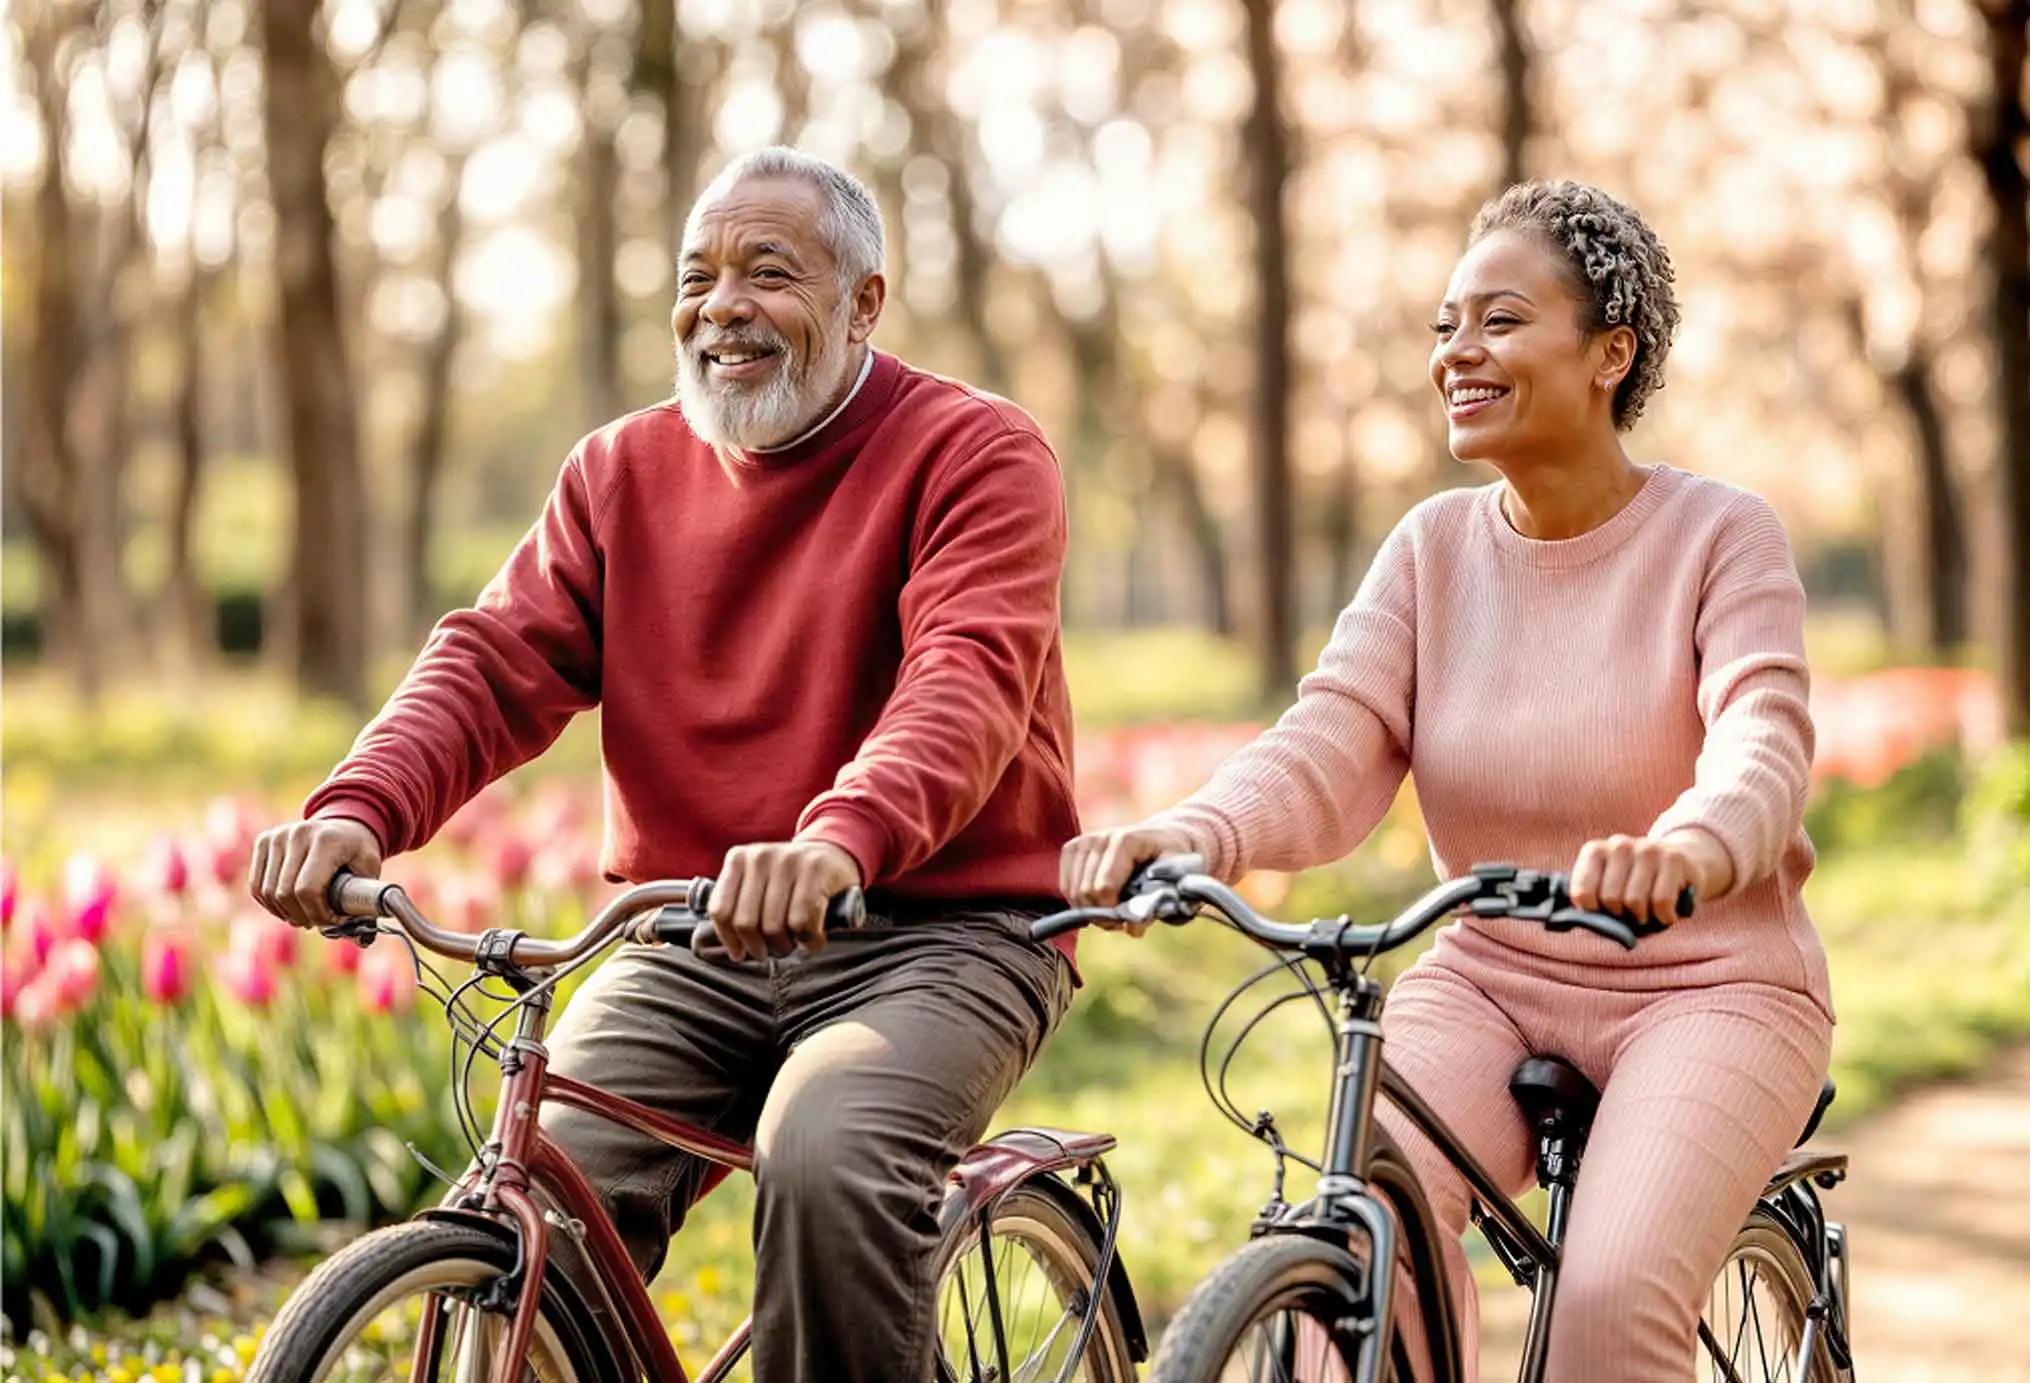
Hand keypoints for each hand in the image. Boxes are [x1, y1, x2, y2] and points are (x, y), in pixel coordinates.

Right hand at [250, 816, 383, 929]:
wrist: (344, 826)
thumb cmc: (357, 853)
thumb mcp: (369, 871)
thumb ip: (363, 901)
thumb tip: (359, 939)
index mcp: (327, 840)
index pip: (307, 889)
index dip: (317, 914)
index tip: (332, 921)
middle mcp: (298, 833)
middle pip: (285, 893)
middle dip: (302, 916)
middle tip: (317, 922)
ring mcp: (277, 836)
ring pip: (267, 892)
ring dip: (285, 913)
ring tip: (304, 916)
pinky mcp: (264, 841)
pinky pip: (256, 885)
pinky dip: (270, 904)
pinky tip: (288, 908)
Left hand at [708, 841, 861, 961]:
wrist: (832, 855)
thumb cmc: (790, 881)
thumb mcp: (757, 882)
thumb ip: (738, 905)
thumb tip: (733, 949)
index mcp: (738, 859)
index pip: (720, 910)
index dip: (729, 939)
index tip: (740, 953)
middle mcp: (760, 856)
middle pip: (746, 923)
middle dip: (760, 947)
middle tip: (773, 950)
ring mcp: (789, 860)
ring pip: (774, 926)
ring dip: (785, 945)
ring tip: (794, 942)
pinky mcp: (816, 870)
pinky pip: (803, 922)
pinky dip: (810, 940)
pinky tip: (814, 937)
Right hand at [1059, 824, 1196, 933]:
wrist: (1160, 839)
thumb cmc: (1170, 861)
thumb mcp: (1175, 879)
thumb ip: (1158, 903)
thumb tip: (1132, 929)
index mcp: (1126, 840)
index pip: (1104, 886)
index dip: (1112, 911)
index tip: (1127, 920)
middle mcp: (1101, 837)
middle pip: (1086, 891)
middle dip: (1101, 913)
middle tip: (1119, 920)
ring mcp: (1084, 840)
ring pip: (1072, 890)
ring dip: (1089, 909)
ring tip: (1110, 910)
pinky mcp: (1073, 848)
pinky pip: (1064, 885)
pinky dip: (1078, 900)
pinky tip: (1097, 901)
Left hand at [1568, 829, 1731, 924]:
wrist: (1685, 862)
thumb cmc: (1639, 889)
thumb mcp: (1611, 892)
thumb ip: (1595, 907)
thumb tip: (1592, 924)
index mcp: (1595, 852)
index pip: (1582, 893)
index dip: (1594, 913)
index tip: (1604, 913)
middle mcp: (1619, 845)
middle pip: (1610, 899)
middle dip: (1622, 916)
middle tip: (1632, 914)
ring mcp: (1647, 848)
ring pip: (1635, 901)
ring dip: (1644, 918)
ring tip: (1649, 913)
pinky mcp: (1673, 858)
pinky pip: (1661, 901)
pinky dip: (1664, 917)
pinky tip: (1667, 914)